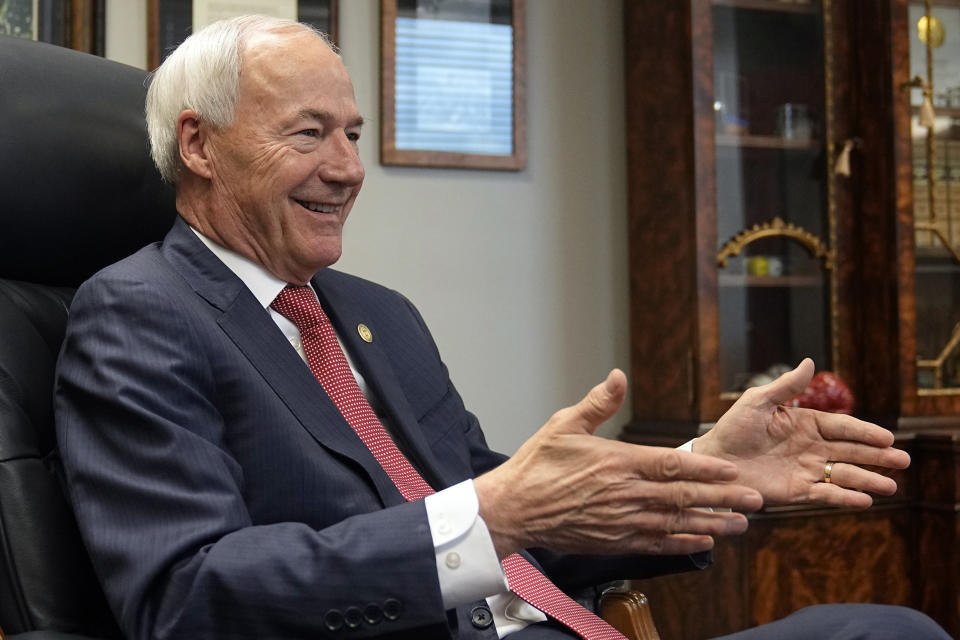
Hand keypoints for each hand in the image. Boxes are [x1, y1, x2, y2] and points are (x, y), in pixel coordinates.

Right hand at [474, 370, 762, 558]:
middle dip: (723, 497)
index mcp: (617, 462)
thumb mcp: (564, 424)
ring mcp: (621, 521)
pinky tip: (703, 542)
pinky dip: (682, 543)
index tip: (733, 469)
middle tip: (755, 499)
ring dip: (711, 523)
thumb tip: (619, 377)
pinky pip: (656, 543)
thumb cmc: (537, 465)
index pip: (672, 465)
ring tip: (741, 524)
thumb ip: (598, 403)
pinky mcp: (614, 541)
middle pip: (683, 496)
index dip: (706, 469)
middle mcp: (625, 494)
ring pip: (676, 523)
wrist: (513, 509)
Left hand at [693, 359, 909, 508]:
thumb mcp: (757, 401)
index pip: (842, 428)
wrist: (713, 461)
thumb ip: (786, 386)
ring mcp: (805, 471)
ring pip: (843, 475)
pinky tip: (864, 501)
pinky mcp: (796, 492)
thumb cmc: (733, 428)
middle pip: (851, 452)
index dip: (865, 432)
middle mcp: (810, 448)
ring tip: (891, 487)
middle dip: (877, 456)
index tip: (888, 437)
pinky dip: (845, 498)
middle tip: (903, 460)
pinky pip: (825, 494)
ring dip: (867, 480)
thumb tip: (810, 362)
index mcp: (804, 424)